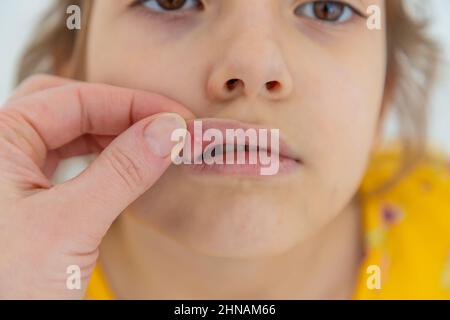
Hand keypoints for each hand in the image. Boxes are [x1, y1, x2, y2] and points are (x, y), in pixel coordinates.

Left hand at [0, 75, 191, 298]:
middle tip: (164, 125)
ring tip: (152, 144)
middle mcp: (0, 149)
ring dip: (114, 134)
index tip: (175, 116)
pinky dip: (101, 158)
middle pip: (68, 107)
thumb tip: (168, 131)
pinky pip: (67, 160)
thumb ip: (122, 173)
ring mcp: (11, 173)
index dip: (132, 103)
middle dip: (120, 112)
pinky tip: (126, 164)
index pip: (74, 100)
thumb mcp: (69, 225)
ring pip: (68, 133)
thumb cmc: (6, 287)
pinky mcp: (27, 197)